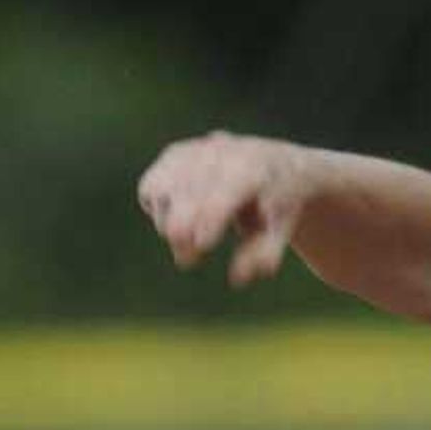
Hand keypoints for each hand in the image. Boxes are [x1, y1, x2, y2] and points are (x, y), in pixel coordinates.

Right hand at [136, 131, 311, 287]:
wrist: (273, 165)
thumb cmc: (278, 205)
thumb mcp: (280, 231)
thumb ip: (264, 255)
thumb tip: (236, 278)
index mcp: (253, 169)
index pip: (224, 190)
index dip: (209, 216)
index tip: (202, 244)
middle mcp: (220, 153)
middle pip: (186, 192)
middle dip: (183, 230)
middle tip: (187, 261)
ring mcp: (194, 150)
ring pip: (160, 190)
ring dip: (169, 224)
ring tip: (191, 240)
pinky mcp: (174, 155)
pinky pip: (150, 188)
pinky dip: (158, 209)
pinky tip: (180, 219)